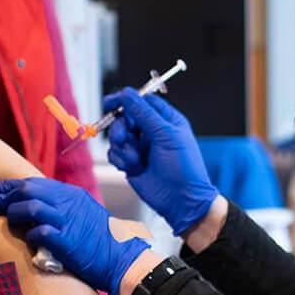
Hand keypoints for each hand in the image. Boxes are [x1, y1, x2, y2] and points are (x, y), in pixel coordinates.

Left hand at [0, 177, 150, 294]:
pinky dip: (30, 234)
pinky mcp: (67, 242)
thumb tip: (35, 206)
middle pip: (28, 189)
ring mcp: (68, 221)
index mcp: (72, 195)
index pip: (33, 182)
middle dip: (5, 196)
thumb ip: (62, 207)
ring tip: (8, 221)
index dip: (10, 187)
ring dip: (14, 214)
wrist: (123, 259)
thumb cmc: (102, 241)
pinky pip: (40, 232)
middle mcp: (69, 203)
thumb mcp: (84, 214)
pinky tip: (28, 239)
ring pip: (31, 206)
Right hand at [103, 89, 217, 235]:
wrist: (181, 200)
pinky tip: (134, 167)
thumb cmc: (184, 168)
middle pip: (125, 118)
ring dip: (123, 148)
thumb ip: (144, 113)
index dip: (125, 100)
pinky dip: (121, 159)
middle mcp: (152, 132)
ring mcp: (140, 147)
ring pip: (118, 136)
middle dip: (121, 128)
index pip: (142, 101)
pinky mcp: (131, 162)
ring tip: (135, 159)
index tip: (111, 102)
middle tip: (124, 137)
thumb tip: (127, 94)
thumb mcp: (165, 135)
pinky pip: (115, 153)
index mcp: (165, 120)